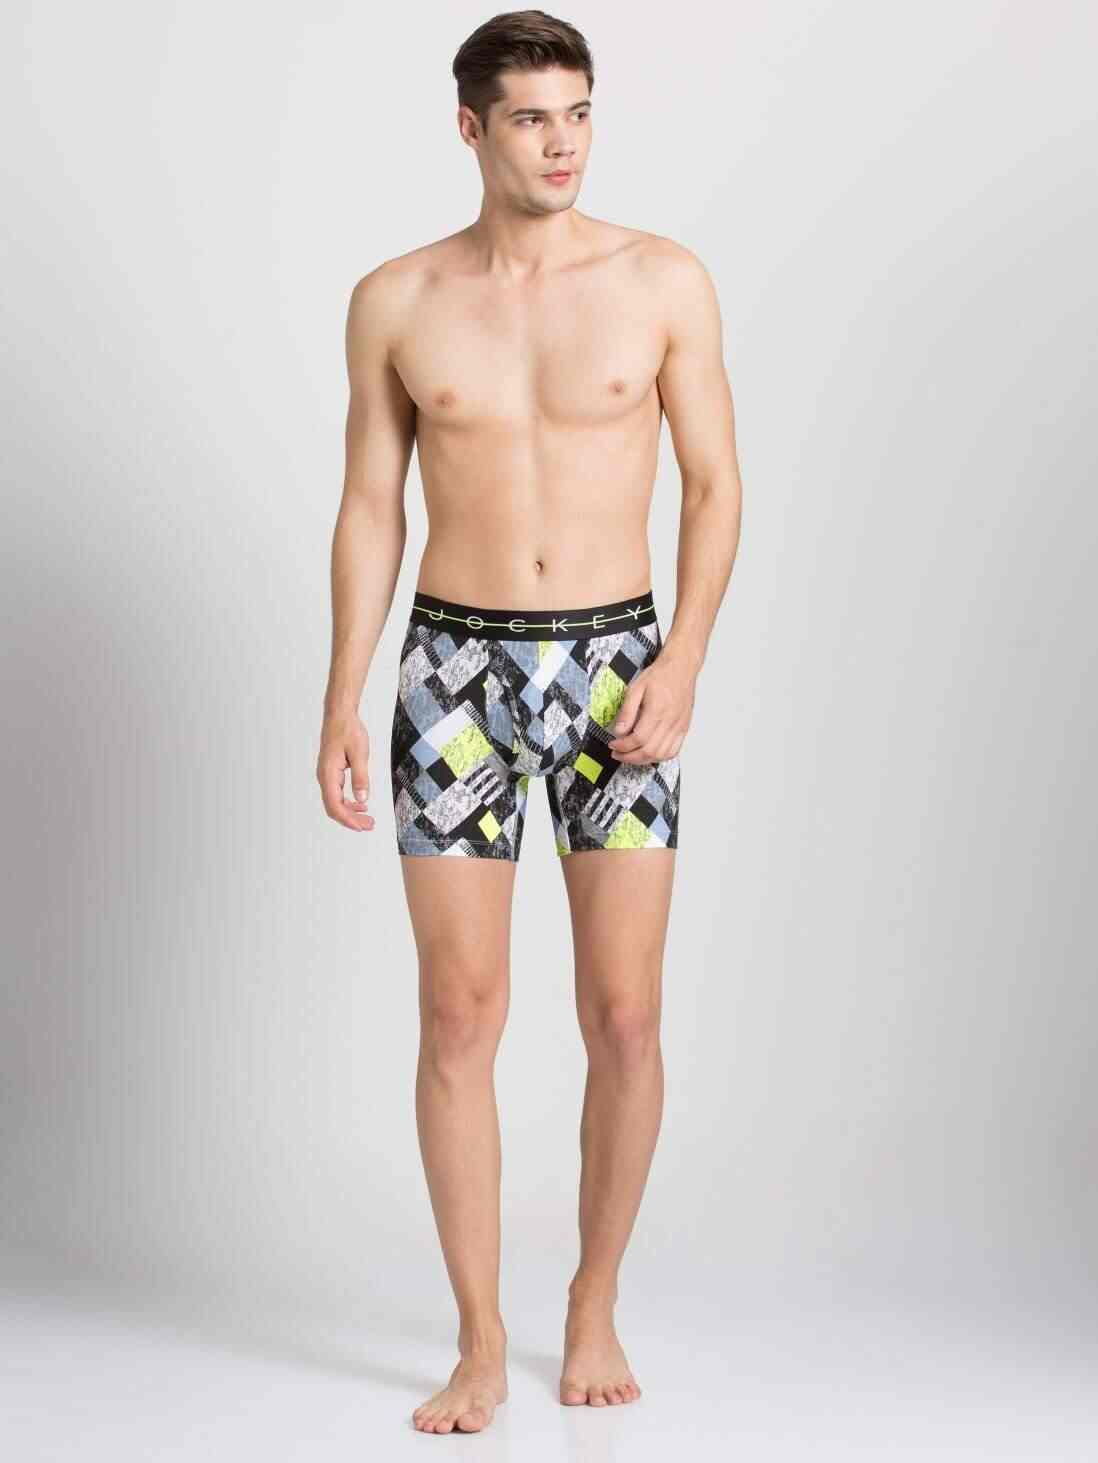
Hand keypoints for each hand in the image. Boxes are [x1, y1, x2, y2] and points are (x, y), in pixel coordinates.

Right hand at [317, 712, 374, 830]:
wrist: (339, 715)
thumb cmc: (348, 730)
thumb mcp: (360, 753)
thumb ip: (361, 777)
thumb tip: (362, 799)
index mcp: (328, 774)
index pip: (335, 805)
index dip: (348, 819)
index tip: (362, 827)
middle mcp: (324, 777)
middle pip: (334, 807)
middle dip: (351, 820)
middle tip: (370, 825)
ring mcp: (326, 775)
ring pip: (335, 802)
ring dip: (350, 813)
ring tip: (367, 818)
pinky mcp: (331, 773)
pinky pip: (337, 793)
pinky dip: (348, 802)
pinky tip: (361, 804)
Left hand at [607, 650, 694, 764]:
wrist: (681, 668)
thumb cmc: (660, 675)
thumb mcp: (636, 688)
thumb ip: (627, 711)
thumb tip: (619, 731)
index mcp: (657, 711)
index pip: (638, 739)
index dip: (623, 746)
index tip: (613, 744)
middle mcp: (670, 721)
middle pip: (649, 751)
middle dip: (629, 757)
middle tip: (617, 754)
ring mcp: (679, 726)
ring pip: (661, 755)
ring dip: (643, 760)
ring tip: (630, 755)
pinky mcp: (684, 728)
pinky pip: (673, 751)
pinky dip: (660, 757)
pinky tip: (649, 753)